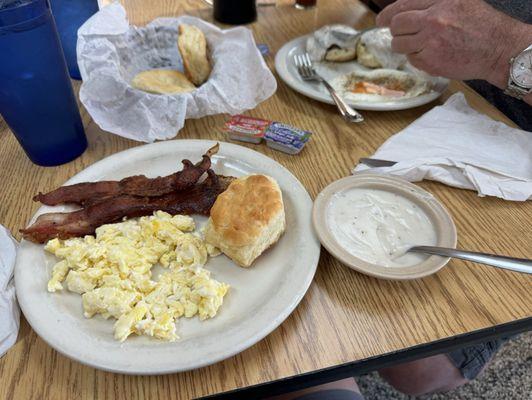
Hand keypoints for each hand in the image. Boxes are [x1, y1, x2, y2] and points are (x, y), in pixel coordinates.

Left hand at [375, 0, 531, 89]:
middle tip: (402, 35)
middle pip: (396, 25)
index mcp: (440, 2)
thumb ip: (433, 3)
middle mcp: (433, 20)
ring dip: (405, 46)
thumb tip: (406, 9)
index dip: (387, 14)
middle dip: (396, 31)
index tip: (381, 20)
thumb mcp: (460, 2)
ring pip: (399, 45)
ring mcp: (430, 42)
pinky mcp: (431, 61)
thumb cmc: (482, 26)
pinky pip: (411, 59)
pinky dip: (418, 59)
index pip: (402, 6)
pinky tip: (434, 55)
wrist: (498, 49)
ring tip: (423, 45)